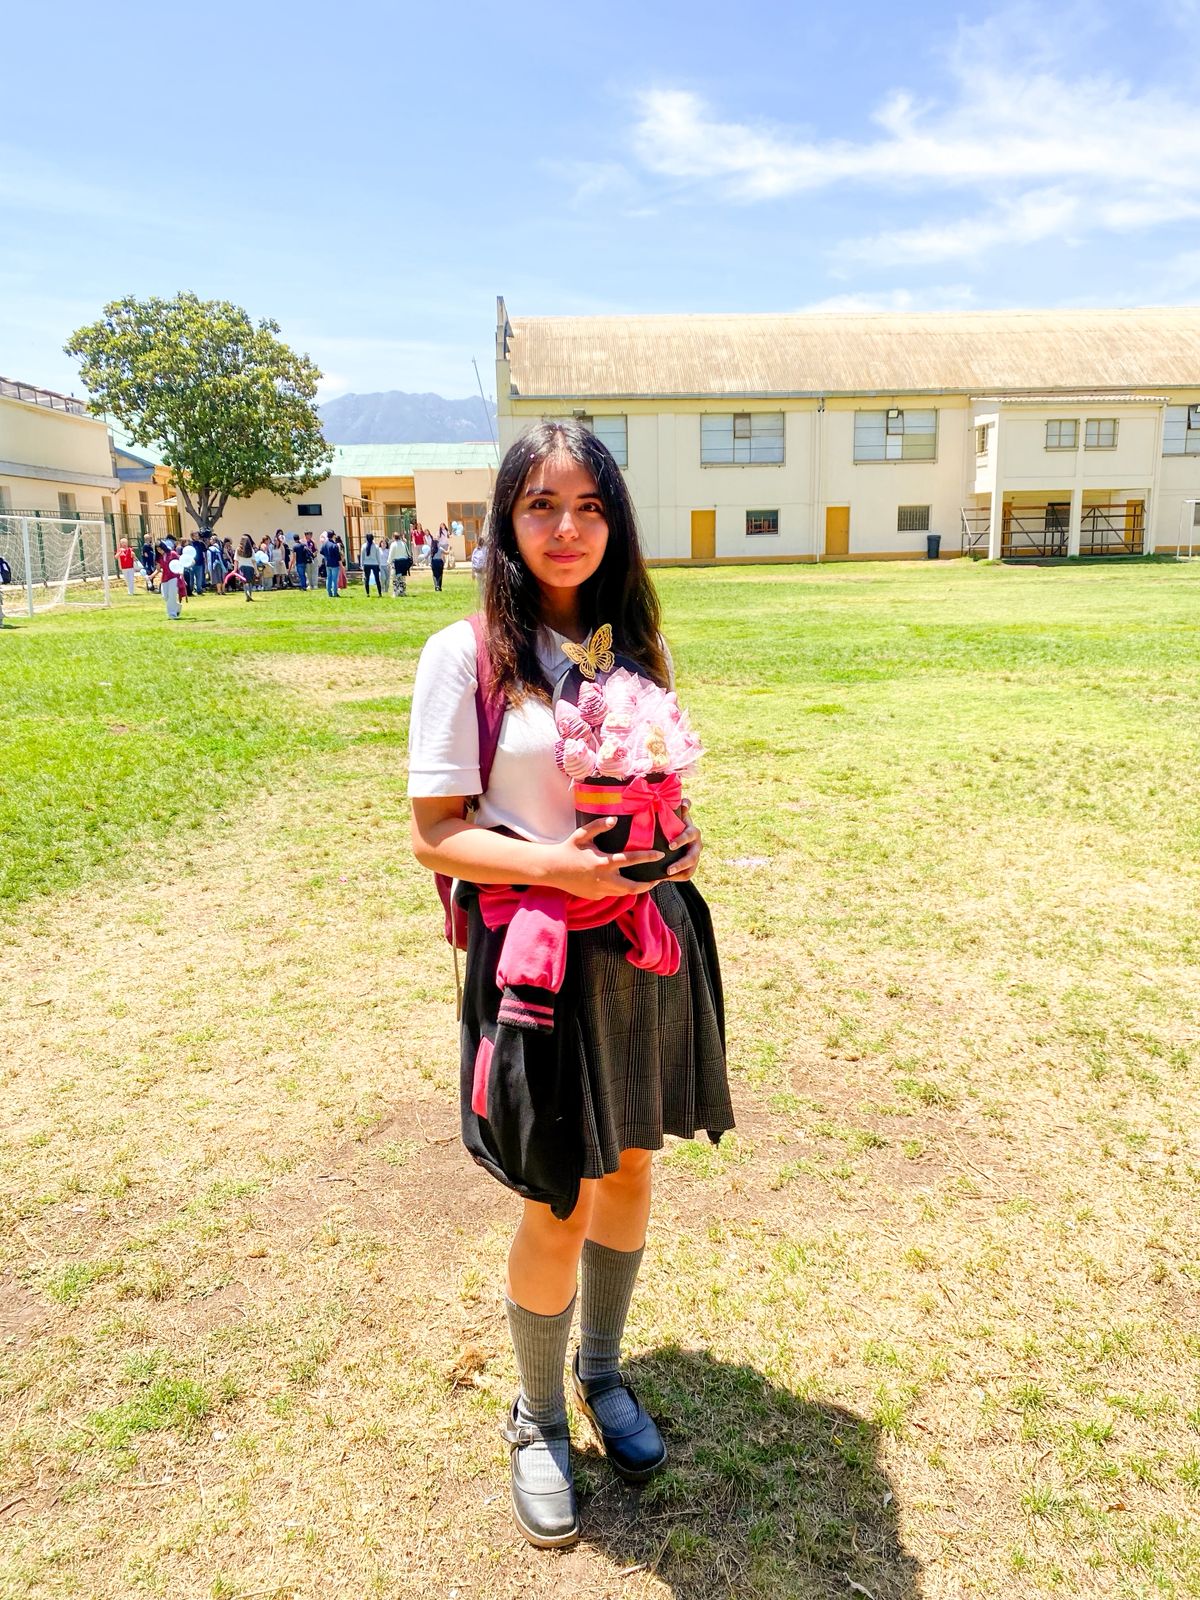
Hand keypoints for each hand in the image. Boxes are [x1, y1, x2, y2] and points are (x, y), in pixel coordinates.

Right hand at [541, 817, 662, 899]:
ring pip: (623, 893)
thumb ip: (599, 826)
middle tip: (657, 879)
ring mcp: (599, 891)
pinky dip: (619, 889)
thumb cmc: (568, 849)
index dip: (647, 857)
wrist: (551, 869)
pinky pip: (611, 894)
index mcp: (602, 862)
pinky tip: (622, 882)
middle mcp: (603, 879)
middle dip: (648, 884)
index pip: (630, 860)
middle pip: (633, 887)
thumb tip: (615, 820)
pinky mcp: (594, 896)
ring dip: (635, 888)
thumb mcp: (582, 834)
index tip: (659, 854)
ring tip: (645, 882)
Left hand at [664, 797, 701, 881]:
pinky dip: (677, 878)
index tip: (670, 845)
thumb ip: (681, 808)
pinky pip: (688, 875)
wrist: (680, 838)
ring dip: (680, 874)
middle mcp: (697, 845)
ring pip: (691, 868)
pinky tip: (664, 879)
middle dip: (681, 863)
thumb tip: (685, 802)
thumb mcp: (678, 816)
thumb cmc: (676, 824)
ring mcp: (695, 857)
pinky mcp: (692, 867)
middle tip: (668, 869)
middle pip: (692, 857)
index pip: (689, 835)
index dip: (681, 840)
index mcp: (693, 832)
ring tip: (666, 876)